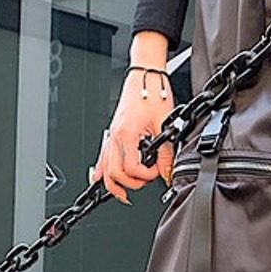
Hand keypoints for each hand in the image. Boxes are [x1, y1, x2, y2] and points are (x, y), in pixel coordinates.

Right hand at [90, 67, 176, 202]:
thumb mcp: (164, 126)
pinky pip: (102, 157)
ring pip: (104, 169)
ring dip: (114, 184)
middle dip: (130, 183)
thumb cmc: (152, 94)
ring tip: (123, 194)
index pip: (131, 168)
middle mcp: (115, 136)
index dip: (146, 175)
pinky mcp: (112, 134)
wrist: (144, 77)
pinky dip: (101, 171)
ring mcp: (111, 136)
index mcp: (127, 134)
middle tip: (145, 182)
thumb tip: (168, 173)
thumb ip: (166, 154)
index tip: (157, 171)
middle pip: (114, 173)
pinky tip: (102, 179)